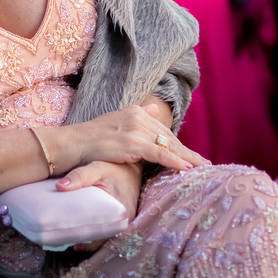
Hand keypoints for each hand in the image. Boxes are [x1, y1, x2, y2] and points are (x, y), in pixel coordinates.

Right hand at [50, 104, 207, 175]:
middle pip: (168, 138)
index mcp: (135, 111)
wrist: (71, 143)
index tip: (192, 154)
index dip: (178, 144)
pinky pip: (160, 154)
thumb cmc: (90, 137)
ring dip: (187, 158)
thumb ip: (137, 116)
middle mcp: (138, 117)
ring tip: (203, 167)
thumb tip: (155, 109)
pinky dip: (175, 161)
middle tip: (205, 163)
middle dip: (187, 151)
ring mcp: (135, 130)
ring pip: (168, 146)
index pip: (162, 130)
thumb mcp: (116, 122)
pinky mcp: (132, 144)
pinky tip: (187, 168)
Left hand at [57, 160, 142, 251]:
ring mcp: (126, 223)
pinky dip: (98, 236)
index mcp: (121, 211)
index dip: (89, 242)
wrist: (131, 167)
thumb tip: (59, 187)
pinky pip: (110, 233)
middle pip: (105, 239)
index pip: (104, 234)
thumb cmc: (113, 168)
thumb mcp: (96, 168)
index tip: (73, 242)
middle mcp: (126, 221)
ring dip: (93, 240)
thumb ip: (79, 176)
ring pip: (108, 237)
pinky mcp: (123, 221)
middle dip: (88, 243)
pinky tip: (84, 238)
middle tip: (69, 242)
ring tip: (74, 241)